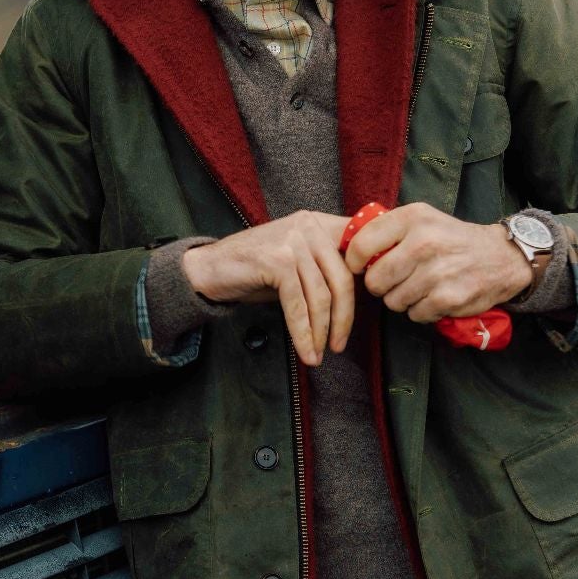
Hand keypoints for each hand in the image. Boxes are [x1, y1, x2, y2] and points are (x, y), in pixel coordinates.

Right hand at [184, 211, 352, 366]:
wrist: (208, 269)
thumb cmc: (254, 272)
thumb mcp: (296, 263)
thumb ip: (324, 270)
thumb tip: (356, 299)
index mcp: (318, 223)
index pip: (358, 250)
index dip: (369, 279)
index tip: (367, 310)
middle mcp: (307, 226)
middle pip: (342, 279)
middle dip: (343, 319)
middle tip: (339, 345)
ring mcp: (291, 241)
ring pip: (320, 295)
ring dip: (321, 332)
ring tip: (317, 354)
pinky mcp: (276, 261)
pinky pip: (297, 304)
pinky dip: (303, 332)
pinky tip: (304, 350)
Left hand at [343, 203, 531, 321]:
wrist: (501, 257)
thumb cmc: (452, 239)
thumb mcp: (423, 220)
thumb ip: (387, 230)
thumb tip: (346, 248)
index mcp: (413, 218)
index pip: (361, 245)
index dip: (355, 262)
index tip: (362, 267)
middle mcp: (424, 242)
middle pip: (375, 280)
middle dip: (381, 285)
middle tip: (397, 280)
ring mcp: (436, 272)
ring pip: (393, 301)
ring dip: (403, 299)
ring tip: (422, 286)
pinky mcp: (447, 298)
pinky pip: (414, 315)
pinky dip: (422, 311)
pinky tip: (436, 297)